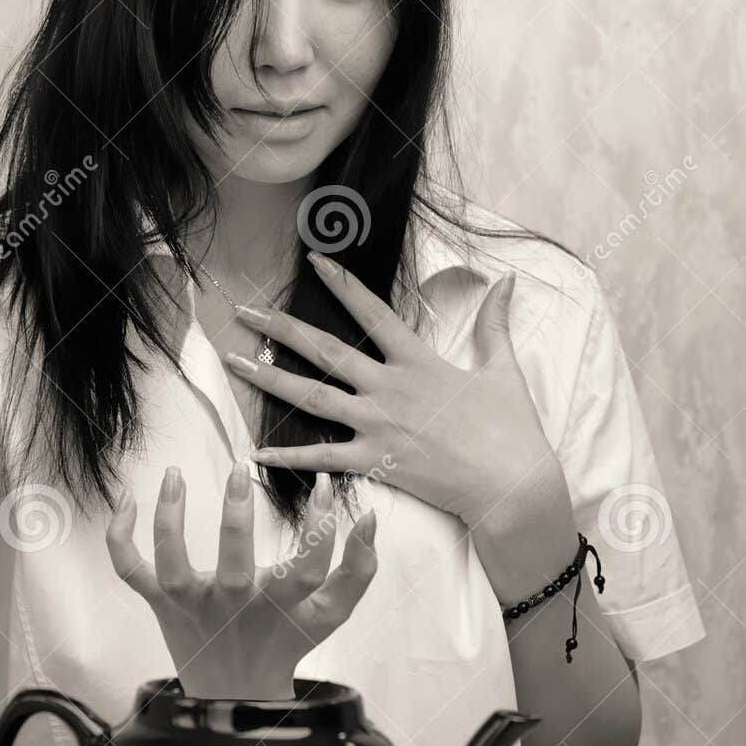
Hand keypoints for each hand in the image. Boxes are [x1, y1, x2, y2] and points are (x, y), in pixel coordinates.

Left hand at [105, 462, 377, 699]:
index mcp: (277, 603)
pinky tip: (126, 500)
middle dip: (236, 518)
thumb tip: (369, 517)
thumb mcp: (330, 613)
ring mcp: (192, 603)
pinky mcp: (160, 602)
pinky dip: (119, 538)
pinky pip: (130, 570)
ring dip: (169, 519)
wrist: (235, 694)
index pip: (308, 565)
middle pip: (233, 564)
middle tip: (240, 471)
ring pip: (170, 564)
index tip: (323, 483)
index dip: (320, 527)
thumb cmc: (285, 639)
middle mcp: (232, 603)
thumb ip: (357, 570)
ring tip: (174, 473)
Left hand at [227, 253, 561, 533]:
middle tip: (244, 312)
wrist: (511, 485)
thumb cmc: (511, 429)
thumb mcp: (505, 368)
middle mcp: (389, 387)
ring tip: (234, 364)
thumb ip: (496, 323)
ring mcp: (377, 425)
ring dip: (269, 380)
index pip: (373, 311)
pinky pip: (322, 458)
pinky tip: (254, 453)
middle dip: (281, 329)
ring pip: (312, 397)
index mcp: (418, 360)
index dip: (342, 283)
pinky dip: (287, 457)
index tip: (314, 260)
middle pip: (324, 350)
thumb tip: (508, 280)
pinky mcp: (374, 462)